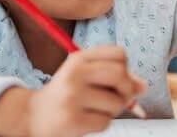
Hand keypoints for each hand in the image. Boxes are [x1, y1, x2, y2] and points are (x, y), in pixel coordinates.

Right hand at [28, 46, 145, 136]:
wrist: (33, 116)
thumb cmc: (67, 94)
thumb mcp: (86, 77)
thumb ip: (116, 77)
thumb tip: (143, 86)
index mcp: (79, 58)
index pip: (119, 53)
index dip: (126, 67)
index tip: (119, 78)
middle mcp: (75, 73)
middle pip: (119, 74)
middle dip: (127, 89)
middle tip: (122, 98)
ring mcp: (72, 96)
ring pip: (116, 102)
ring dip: (114, 110)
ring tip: (97, 110)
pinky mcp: (72, 119)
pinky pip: (105, 122)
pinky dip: (102, 123)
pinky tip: (87, 120)